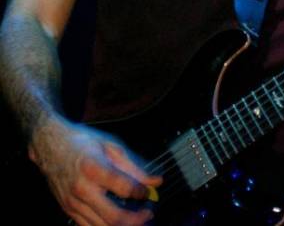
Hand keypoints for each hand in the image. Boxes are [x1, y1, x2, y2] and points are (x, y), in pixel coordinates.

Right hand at [28, 116, 161, 224]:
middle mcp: (82, 189)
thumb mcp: (110, 146)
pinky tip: (119, 222)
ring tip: (138, 220)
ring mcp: (73, 203)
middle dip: (137, 220)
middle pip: (114, 217)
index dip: (141, 193)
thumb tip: (156, 181)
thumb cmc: (82, 142)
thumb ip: (134, 166)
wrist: (49, 146)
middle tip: (149, 213)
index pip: (124, 188)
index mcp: (94, 167)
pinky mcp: (69, 211)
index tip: (148, 191)